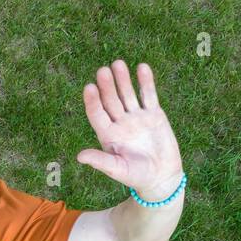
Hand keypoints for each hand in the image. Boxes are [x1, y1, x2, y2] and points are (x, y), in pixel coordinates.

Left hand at [77, 61, 182, 198]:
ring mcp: (137, 117)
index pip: (97, 115)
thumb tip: (79, 156)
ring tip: (118, 63)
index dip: (93, 102)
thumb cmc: (137, 177)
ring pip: (128, 94)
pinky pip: (149, 95)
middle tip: (102, 71)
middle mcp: (120, 124)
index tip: (89, 87)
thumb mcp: (117, 169)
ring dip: (123, 80)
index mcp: (108, 135)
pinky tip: (142, 68)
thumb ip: (100, 161)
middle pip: (111, 101)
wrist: (161, 177)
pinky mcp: (154, 114)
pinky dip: (146, 82)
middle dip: (107, 86)